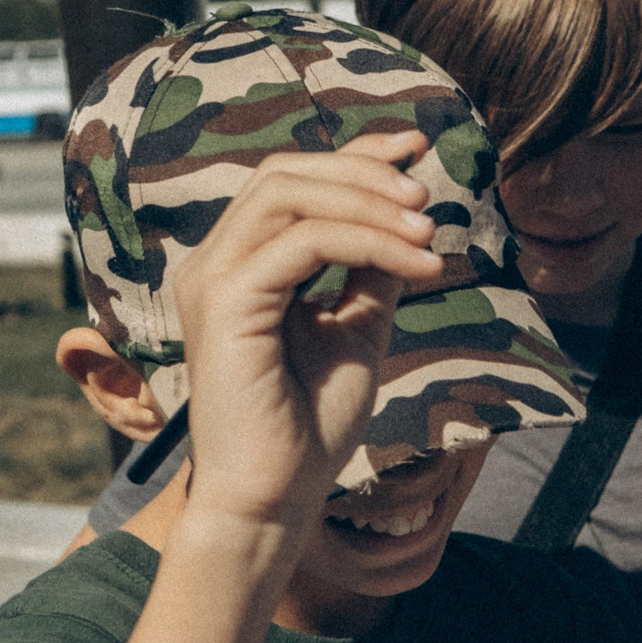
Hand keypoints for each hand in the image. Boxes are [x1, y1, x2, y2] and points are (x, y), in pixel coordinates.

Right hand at [168, 131, 444, 536]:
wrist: (276, 495)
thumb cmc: (310, 425)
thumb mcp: (356, 330)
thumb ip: (372, 274)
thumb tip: (410, 218)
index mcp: (241, 265)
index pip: (291, 181)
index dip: (354, 154)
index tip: (416, 146)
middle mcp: (215, 263)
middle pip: (285, 173)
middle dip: (363, 171)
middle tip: (427, 196)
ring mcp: (212, 279)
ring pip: (290, 195)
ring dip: (369, 203)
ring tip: (429, 232)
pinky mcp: (226, 303)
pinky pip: (302, 242)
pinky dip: (368, 243)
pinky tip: (420, 266)